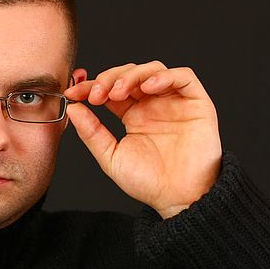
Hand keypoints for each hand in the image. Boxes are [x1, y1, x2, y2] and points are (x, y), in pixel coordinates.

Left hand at [64, 61, 221, 218]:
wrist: (179, 199)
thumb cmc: (148, 182)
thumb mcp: (111, 157)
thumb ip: (92, 133)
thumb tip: (73, 108)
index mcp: (133, 115)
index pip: (110, 90)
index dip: (91, 87)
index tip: (74, 94)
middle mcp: (153, 104)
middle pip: (129, 74)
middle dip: (109, 78)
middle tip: (96, 95)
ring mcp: (174, 102)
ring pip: (153, 69)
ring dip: (131, 75)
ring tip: (117, 92)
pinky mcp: (196, 103)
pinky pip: (184, 77)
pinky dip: (164, 76)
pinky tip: (148, 87)